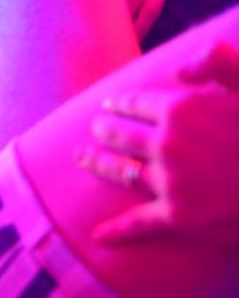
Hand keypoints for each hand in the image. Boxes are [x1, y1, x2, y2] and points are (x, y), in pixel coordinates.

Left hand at [76, 42, 238, 244]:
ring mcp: (171, 182)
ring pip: (120, 171)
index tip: (110, 104)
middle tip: (95, 128)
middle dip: (104, 130)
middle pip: (121, 135)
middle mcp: (168, 145)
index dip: (121, 102)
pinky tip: (99, 236)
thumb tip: (178, 68)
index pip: (137, 103)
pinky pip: (139, 223)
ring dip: (96, 163)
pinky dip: (117, 231)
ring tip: (81, 157)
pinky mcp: (178, 216)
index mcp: (183, 109)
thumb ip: (217, 61)